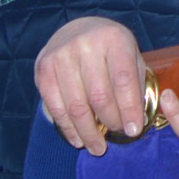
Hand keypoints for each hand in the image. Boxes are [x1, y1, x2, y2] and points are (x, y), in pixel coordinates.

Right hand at [35, 15, 150, 153]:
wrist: (76, 30)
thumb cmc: (110, 49)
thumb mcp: (130, 55)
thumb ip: (135, 84)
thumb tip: (135, 122)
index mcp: (114, 38)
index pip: (123, 79)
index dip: (129, 108)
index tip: (134, 130)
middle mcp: (86, 44)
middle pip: (99, 95)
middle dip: (111, 121)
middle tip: (118, 136)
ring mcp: (61, 56)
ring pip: (76, 106)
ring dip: (88, 132)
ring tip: (98, 148)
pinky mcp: (43, 70)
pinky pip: (56, 108)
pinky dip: (68, 129)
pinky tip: (78, 139)